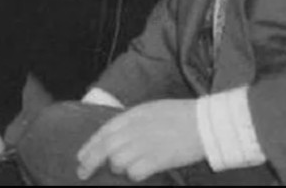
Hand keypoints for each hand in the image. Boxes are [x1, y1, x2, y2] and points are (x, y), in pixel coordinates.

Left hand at [76, 100, 203, 182]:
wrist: (205, 123)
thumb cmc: (181, 116)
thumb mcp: (151, 110)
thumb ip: (132, 122)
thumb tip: (114, 137)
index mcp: (134, 115)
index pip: (103, 132)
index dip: (89, 145)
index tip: (80, 156)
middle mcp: (135, 129)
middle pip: (105, 148)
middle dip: (90, 162)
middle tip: (83, 172)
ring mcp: (145, 144)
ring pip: (117, 162)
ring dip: (119, 167)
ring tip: (130, 165)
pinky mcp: (156, 159)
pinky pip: (134, 173)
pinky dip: (134, 174)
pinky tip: (141, 172)